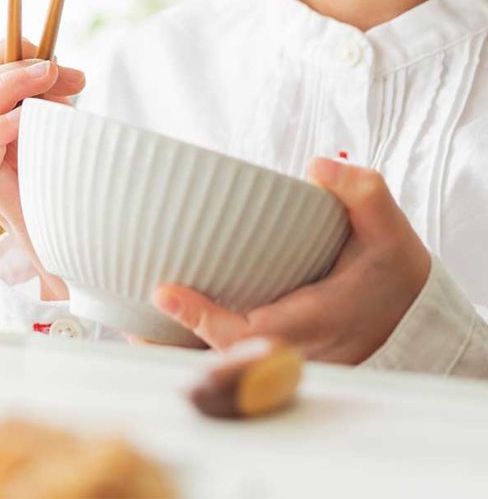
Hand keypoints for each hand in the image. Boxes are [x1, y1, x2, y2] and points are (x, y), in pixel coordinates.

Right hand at [0, 38, 85, 298]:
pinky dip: (6, 127)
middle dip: (17, 62)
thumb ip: (57, 103)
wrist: (70, 248)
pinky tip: (38, 119)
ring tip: (54, 80)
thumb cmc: (69, 188)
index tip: (50, 53)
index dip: (7, 49)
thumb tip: (69, 75)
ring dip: (12, 85)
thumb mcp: (62, 132)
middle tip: (61, 71)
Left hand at [150, 157, 431, 363]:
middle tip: (130, 328)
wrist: (410, 319)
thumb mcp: (390, 231)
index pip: (252, 330)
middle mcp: (295, 351)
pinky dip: (193, 355)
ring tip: (132, 335)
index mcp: (316, 321)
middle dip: (175, 348)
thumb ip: (363, 195)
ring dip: (178, 356)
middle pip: (224, 360)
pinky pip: (229, 365)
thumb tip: (319, 168)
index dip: (204, 317)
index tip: (162, 292)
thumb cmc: (391, 274)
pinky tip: (158, 339)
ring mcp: (284, 362)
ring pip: (222, 369)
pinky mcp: (277, 360)